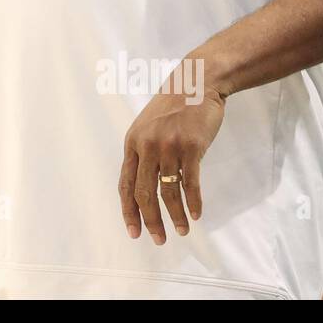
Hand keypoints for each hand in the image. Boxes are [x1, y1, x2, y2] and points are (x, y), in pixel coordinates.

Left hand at [118, 76, 224, 244]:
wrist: (196, 82)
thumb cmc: (173, 107)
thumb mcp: (148, 127)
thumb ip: (143, 153)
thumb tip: (143, 187)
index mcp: (132, 142)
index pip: (125, 184)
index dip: (129, 211)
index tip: (134, 232)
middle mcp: (146, 146)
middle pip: (144, 192)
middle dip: (151, 220)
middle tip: (159, 239)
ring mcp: (168, 146)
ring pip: (168, 191)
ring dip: (175, 216)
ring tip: (182, 230)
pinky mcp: (191, 147)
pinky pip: (190, 183)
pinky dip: (193, 202)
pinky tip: (196, 214)